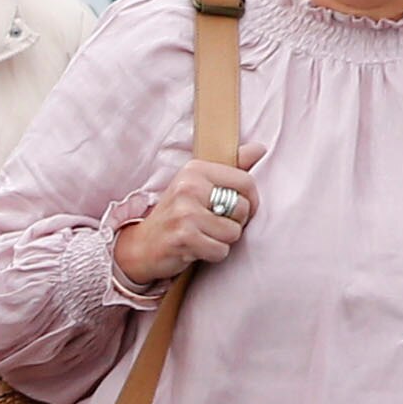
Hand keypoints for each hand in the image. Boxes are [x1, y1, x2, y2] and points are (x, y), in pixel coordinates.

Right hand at [112, 142, 268, 288]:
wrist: (141, 245)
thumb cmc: (176, 215)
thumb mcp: (199, 185)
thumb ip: (232, 168)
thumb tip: (261, 148)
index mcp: (195, 170)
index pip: (245, 182)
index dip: (251, 201)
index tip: (238, 211)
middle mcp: (188, 187)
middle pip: (242, 208)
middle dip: (234, 224)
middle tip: (213, 226)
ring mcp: (184, 213)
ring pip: (233, 232)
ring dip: (223, 241)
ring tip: (204, 237)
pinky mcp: (183, 237)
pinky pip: (220, 250)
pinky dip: (213, 255)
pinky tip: (197, 249)